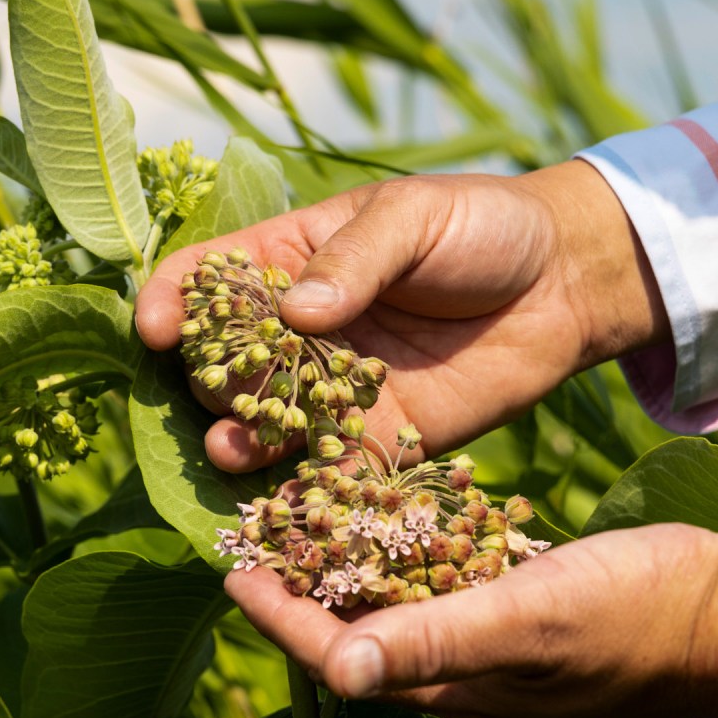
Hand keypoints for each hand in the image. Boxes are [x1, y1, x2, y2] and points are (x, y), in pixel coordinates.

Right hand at [135, 163, 667, 472]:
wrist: (564, 284)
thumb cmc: (481, 227)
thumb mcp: (412, 219)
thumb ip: (355, 262)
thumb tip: (296, 311)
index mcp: (288, 257)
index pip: (207, 278)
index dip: (171, 301)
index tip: (154, 326)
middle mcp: (296, 330)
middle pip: (222, 361)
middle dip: (204, 380)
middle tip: (210, 392)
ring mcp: (331, 390)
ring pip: (264, 423)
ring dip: (239, 438)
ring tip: (231, 448)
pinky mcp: (376, 440)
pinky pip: (325, 468)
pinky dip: (300, 486)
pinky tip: (283, 498)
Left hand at [226, 523, 717, 717]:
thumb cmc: (635, 619)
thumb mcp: (528, 620)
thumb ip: (435, 641)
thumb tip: (337, 671)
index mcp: (458, 689)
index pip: (342, 657)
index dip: (283, 617)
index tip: (230, 568)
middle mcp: (470, 673)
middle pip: (363, 631)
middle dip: (307, 587)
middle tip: (257, 530)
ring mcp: (505, 642)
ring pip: (407, 603)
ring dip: (358, 563)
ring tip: (310, 510)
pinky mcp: (535, 608)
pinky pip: (458, 582)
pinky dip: (422, 547)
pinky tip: (404, 504)